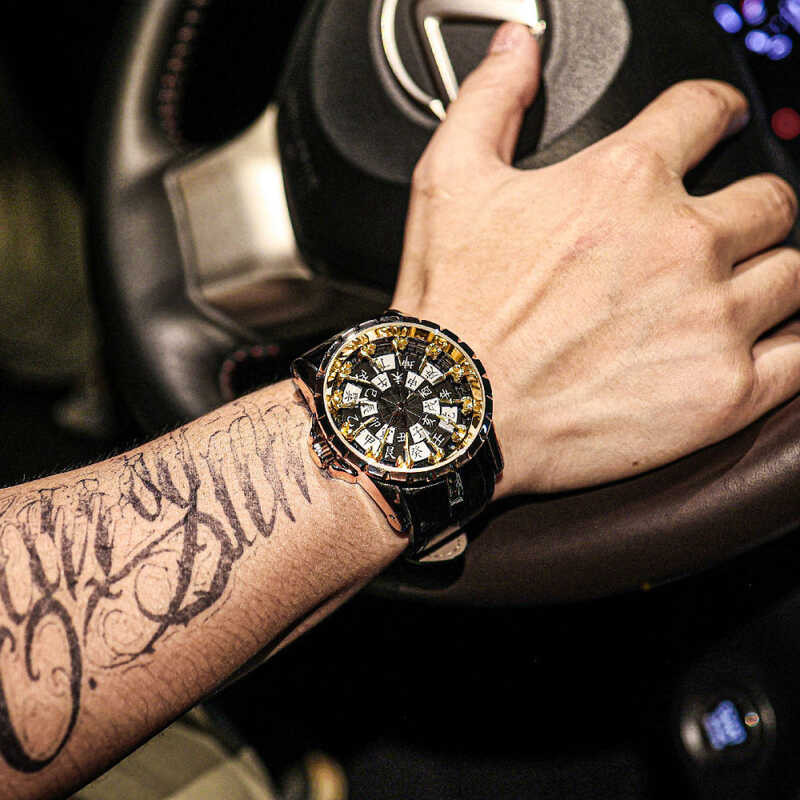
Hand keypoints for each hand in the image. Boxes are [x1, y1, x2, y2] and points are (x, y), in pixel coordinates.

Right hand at [392, 22, 799, 497]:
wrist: (454, 411)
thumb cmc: (453, 308)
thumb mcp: (448, 182)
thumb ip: (491, 100)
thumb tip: (515, 45)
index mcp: (625, 181)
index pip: (707, 111)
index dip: (715, 112)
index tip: (718, 124)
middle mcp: (682, 243)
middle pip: (769, 199)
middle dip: (747, 209)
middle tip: (714, 234)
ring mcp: (711, 319)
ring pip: (792, 275)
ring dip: (766, 277)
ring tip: (726, 295)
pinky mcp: (723, 391)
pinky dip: (789, 345)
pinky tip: (759, 344)